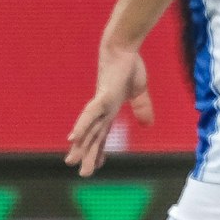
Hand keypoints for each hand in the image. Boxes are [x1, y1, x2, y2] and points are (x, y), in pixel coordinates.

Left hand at [66, 44, 152, 176]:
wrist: (124, 47)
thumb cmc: (129, 66)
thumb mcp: (139, 92)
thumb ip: (142, 108)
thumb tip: (148, 125)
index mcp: (110, 111)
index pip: (104, 135)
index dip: (100, 150)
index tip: (96, 165)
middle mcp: (102, 111)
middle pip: (94, 137)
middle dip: (87, 154)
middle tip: (81, 172)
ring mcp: (100, 105)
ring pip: (89, 131)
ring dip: (82, 147)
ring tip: (72, 162)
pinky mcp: (102, 98)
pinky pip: (90, 115)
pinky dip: (81, 126)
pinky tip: (73, 138)